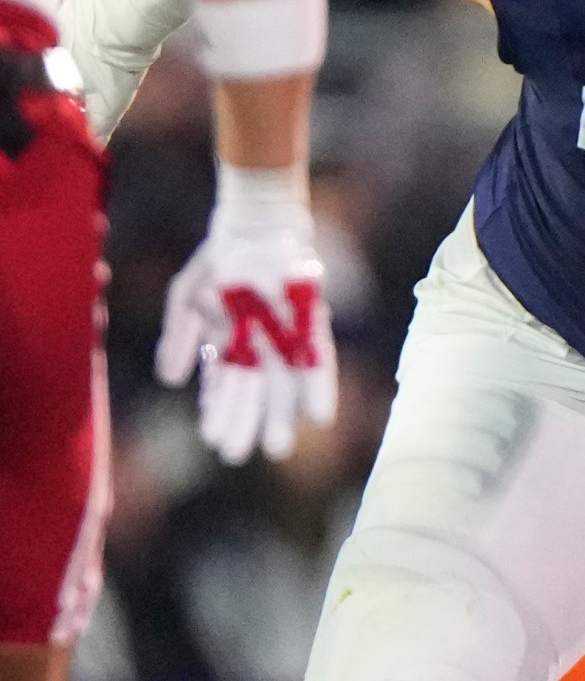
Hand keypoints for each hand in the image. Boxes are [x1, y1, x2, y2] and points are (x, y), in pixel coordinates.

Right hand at [155, 168, 335, 463]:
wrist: (256, 224)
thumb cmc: (220, 259)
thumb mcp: (188, 297)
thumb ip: (181, 338)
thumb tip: (169, 382)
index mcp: (229, 346)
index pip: (224, 388)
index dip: (218, 412)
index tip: (213, 437)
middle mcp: (260, 348)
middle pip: (252, 394)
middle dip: (244, 423)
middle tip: (235, 456)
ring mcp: (287, 338)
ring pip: (284, 386)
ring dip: (280, 416)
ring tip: (276, 448)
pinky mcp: (312, 324)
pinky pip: (317, 361)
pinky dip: (318, 387)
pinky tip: (319, 416)